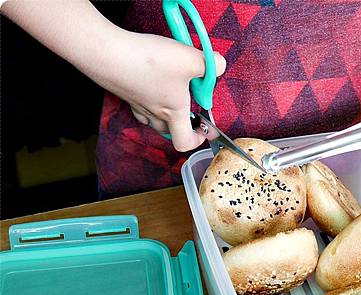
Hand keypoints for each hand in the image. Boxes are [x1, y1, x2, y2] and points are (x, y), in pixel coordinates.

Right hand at [96, 31, 225, 150]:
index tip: (205, 130)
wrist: (106, 52)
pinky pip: (137, 101)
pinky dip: (146, 96)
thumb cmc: (148, 61)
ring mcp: (135, 102)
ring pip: (152, 118)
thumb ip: (211, 64)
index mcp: (173, 112)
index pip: (185, 142)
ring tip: (172, 92)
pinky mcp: (123, 89)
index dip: (197, 140)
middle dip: (182, 123)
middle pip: (169, 131)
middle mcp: (153, 113)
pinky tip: (150, 79)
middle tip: (190, 108)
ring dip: (164, 111)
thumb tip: (219, 65)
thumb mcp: (191, 59)